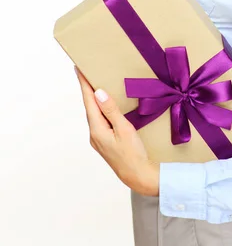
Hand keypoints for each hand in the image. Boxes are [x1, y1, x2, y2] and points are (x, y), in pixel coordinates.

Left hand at [75, 65, 158, 195]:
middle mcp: (94, 134)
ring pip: (95, 114)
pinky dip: (101, 110)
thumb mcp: (124, 129)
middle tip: (87, 73)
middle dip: (88, 89)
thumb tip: (99, 93)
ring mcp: (99, 139)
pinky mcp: (105, 142)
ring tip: (95, 85)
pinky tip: (105, 107)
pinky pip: (100, 121)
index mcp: (97, 129)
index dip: (84, 84)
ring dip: (94, 100)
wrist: (138, 176)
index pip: (88, 101)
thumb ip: (111, 111)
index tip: (78, 69)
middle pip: (89, 107)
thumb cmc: (133, 154)